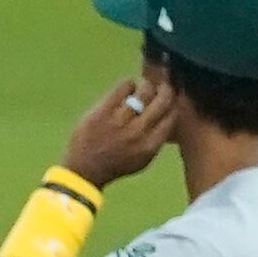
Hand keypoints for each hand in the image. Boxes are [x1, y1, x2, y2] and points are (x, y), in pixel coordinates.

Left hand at [61, 77, 177, 188]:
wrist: (84, 171)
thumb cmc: (116, 164)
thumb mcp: (143, 158)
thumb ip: (158, 137)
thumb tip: (171, 109)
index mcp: (150, 146)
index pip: (172, 114)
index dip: (173, 103)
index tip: (168, 99)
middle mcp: (138, 133)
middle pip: (163, 98)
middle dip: (163, 90)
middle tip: (158, 89)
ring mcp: (119, 121)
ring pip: (145, 89)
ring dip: (144, 87)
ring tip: (139, 92)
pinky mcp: (103, 111)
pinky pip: (124, 85)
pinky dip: (127, 85)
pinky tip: (124, 92)